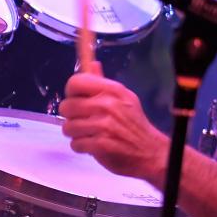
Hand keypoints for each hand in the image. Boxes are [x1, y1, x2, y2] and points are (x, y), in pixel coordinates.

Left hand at [59, 62, 167, 183]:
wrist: (149, 151)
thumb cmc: (133, 124)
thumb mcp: (124, 98)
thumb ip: (103, 83)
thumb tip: (92, 65)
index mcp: (113, 90)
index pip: (76, 82)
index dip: (72, 92)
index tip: (77, 99)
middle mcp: (107, 104)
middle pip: (67, 106)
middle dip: (71, 116)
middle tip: (83, 120)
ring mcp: (104, 125)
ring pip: (68, 127)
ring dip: (75, 134)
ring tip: (88, 134)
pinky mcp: (100, 144)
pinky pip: (75, 144)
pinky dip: (81, 147)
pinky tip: (93, 145)